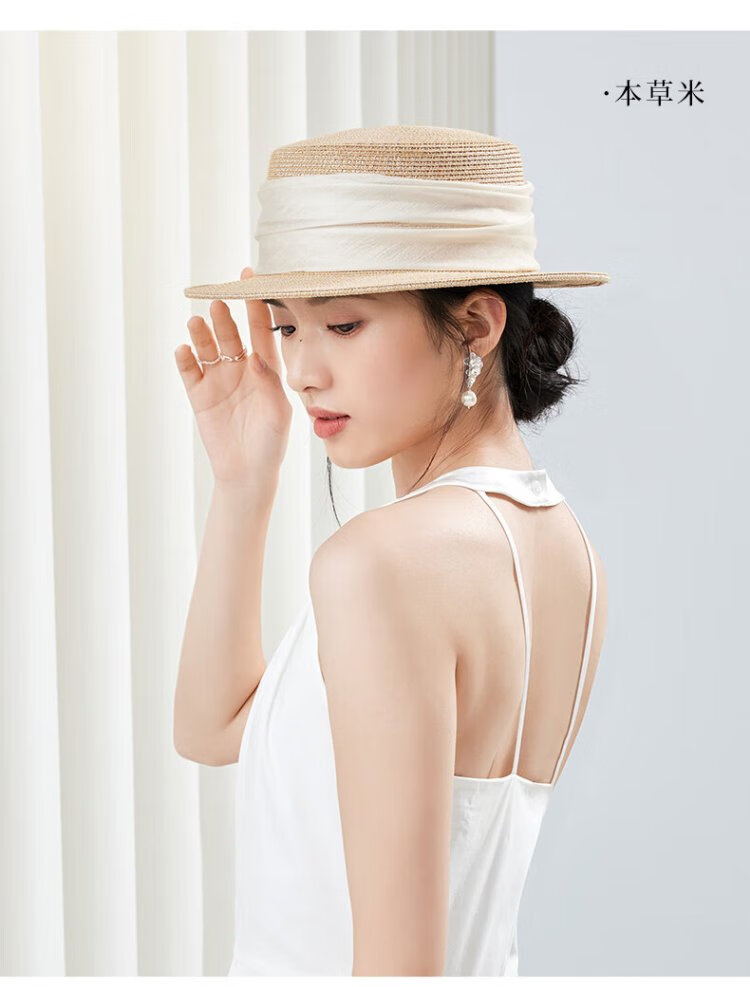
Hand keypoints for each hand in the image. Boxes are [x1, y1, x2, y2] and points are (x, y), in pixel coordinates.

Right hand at [175, 267, 291, 487]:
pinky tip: (183, 350)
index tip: (251, 280)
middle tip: (219, 302)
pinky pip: (189, 370)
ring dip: (202, 334)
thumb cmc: (270, 444)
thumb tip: (257, 356)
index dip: (256, 305)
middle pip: (231, 334)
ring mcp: (219, 380)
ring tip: (196, 323)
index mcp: (266, 369)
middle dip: (225, 317)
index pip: (261, 330)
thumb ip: (270, 384)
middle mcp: (241, 369)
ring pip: (208, 347)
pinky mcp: (199, 394)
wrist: (247, 474)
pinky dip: (185, 359)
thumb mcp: (279, 414)